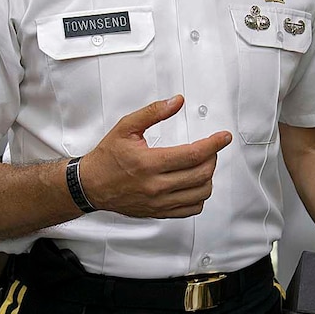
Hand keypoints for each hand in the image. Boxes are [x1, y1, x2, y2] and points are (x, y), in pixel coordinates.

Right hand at [77, 95, 231, 218]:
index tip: (223, 138)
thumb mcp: (126, 127)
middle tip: (210, 148)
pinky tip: (194, 184)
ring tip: (202, 165)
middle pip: (200, 175)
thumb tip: (176, 102)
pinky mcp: (159, 212)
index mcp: (148, 163)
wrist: (91, 185)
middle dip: (212, 158)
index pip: (192, 155)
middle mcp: (155, 185)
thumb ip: (153, 112)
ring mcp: (158, 202)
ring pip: (200, 194)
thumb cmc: (107, 158)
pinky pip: (190, 209)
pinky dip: (199, 196)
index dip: (213, 144)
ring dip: (208, 177)